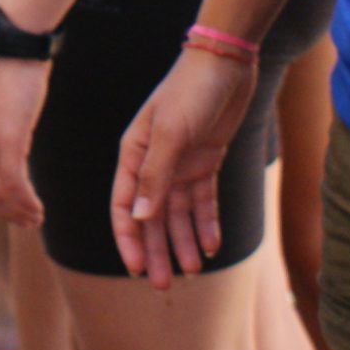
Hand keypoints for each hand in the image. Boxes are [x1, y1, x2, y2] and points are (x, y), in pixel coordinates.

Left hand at [0, 52, 49, 227]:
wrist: (15, 45)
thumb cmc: (11, 69)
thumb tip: (10, 142)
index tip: (10, 208)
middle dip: (5, 211)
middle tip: (27, 221)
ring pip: (0, 192)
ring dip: (18, 211)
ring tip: (36, 219)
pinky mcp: (9, 138)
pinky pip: (14, 182)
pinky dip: (26, 201)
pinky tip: (39, 207)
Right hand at [110, 47, 261, 285]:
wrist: (226, 62)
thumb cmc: (191, 91)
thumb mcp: (171, 133)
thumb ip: (154, 176)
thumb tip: (138, 218)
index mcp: (134, 153)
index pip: (124, 206)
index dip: (129, 240)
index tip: (135, 270)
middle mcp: (153, 162)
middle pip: (151, 217)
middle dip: (155, 251)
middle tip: (161, 287)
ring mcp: (180, 162)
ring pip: (178, 214)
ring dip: (182, 242)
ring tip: (192, 273)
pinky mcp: (206, 160)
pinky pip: (203, 201)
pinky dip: (206, 224)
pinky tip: (211, 246)